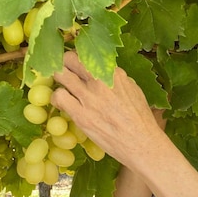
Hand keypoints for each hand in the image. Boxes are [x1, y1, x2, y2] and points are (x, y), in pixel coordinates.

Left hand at [51, 51, 167, 167]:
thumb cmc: (140, 118)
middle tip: (63, 71)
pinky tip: (61, 103)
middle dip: (63, 63)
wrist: (141, 143)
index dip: (78, 58)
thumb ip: (117, 79)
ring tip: (62, 87)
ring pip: (60, 75)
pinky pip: (58, 97)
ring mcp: (88, 96)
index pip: (87, 53)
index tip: (75, 63)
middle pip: (69, 59)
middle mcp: (99, 80)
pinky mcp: (80, 114)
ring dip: (58, 80)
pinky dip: (56, 98)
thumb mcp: (133, 90)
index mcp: (113, 72)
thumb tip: (104, 73)